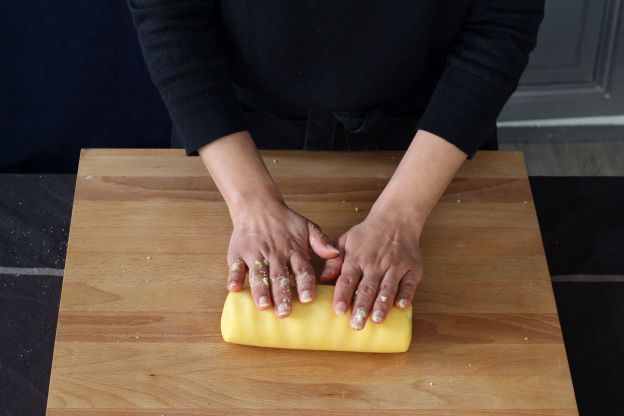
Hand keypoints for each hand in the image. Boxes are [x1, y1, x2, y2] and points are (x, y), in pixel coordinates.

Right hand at [227, 200, 339, 317]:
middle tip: (284, 313)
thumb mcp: (307, 226)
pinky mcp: (238, 253)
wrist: (257, 206)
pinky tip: (234, 289)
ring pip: (258, 273)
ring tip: (263, 306)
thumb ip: (321, 242)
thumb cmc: (285, 221)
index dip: (304, 284)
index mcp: (294, 250)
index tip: (307, 299)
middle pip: (279, 276)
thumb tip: (335, 253)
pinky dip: (234, 276)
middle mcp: (275, 253)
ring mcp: (255, 253)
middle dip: (282, 295)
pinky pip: (236, 266)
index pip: (301, 269)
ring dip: (260, 290)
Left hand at [320, 210, 422, 329]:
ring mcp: (395, 266)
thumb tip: (322, 278)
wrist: (396, 219)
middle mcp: (376, 263)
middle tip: (356, 325)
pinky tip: (400, 307)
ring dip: (382, 305)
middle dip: (361, 307)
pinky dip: (406, 295)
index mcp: (357, 258)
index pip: (348, 279)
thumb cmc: (367, 235)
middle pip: (367, 287)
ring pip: (387, 288)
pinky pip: (409, 284)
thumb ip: (334, 261)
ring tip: (376, 320)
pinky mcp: (412, 269)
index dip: (342, 295)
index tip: (338, 311)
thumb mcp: (345, 241)